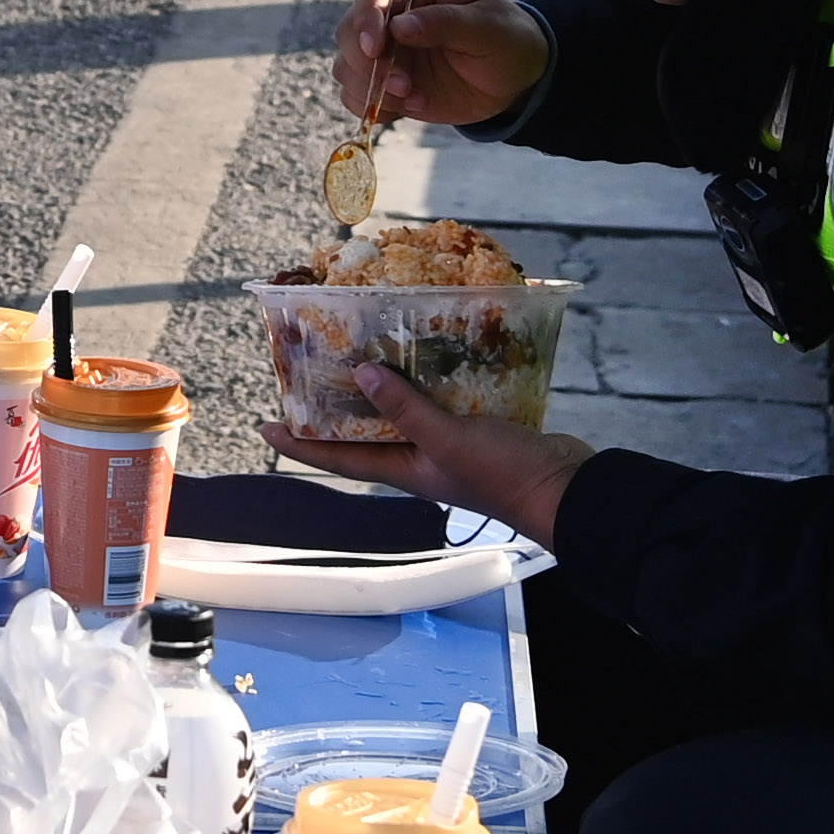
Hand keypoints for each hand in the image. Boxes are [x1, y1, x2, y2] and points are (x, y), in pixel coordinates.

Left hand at [262, 366, 594, 541]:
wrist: (569, 488)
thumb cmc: (505, 476)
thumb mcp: (447, 440)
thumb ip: (406, 409)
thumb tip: (360, 376)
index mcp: (404, 469)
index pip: (339, 458)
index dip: (301, 443)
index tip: (265, 426)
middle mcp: (420, 457)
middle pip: (368, 429)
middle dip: (339, 403)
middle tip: (312, 368)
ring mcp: (450, 442)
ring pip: (406, 410)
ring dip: (387, 382)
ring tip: (364, 345)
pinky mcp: (479, 425)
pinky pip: (442, 397)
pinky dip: (431, 375)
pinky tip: (429, 347)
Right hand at [328, 0, 551, 129]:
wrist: (516, 81)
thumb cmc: (509, 41)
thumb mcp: (490, 28)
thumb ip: (447, 23)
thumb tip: (399, 27)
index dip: (367, 14)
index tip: (374, 48)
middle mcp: (394, 12)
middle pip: (350, 28)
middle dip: (367, 61)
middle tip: (403, 86)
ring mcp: (387, 49)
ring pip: (347, 63)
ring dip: (371, 87)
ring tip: (414, 98)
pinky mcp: (385, 81)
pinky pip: (356, 94)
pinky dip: (372, 106)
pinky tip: (409, 108)